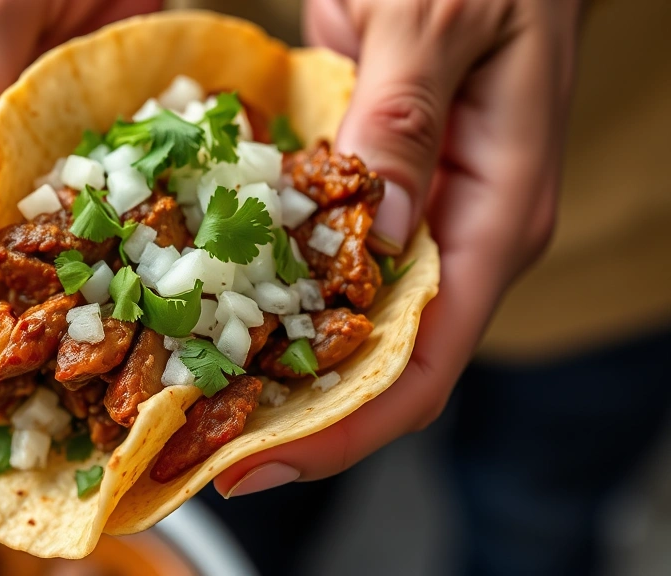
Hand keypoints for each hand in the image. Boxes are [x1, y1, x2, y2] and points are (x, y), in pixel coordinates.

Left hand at [214, 0, 581, 496]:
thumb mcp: (441, 18)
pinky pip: (312, 257)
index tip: (254, 464)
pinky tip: (199, 309)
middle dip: (288, 417)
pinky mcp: (363, 183)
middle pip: (373, 365)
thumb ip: (408, 119)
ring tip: (181, 398)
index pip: (424, 362)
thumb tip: (387, 229)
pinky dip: (260, 289)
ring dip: (263, 364)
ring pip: (338, 320)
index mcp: (494, 210)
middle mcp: (451, 232)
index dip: (340, 429)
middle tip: (193, 448)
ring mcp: (406, 211)